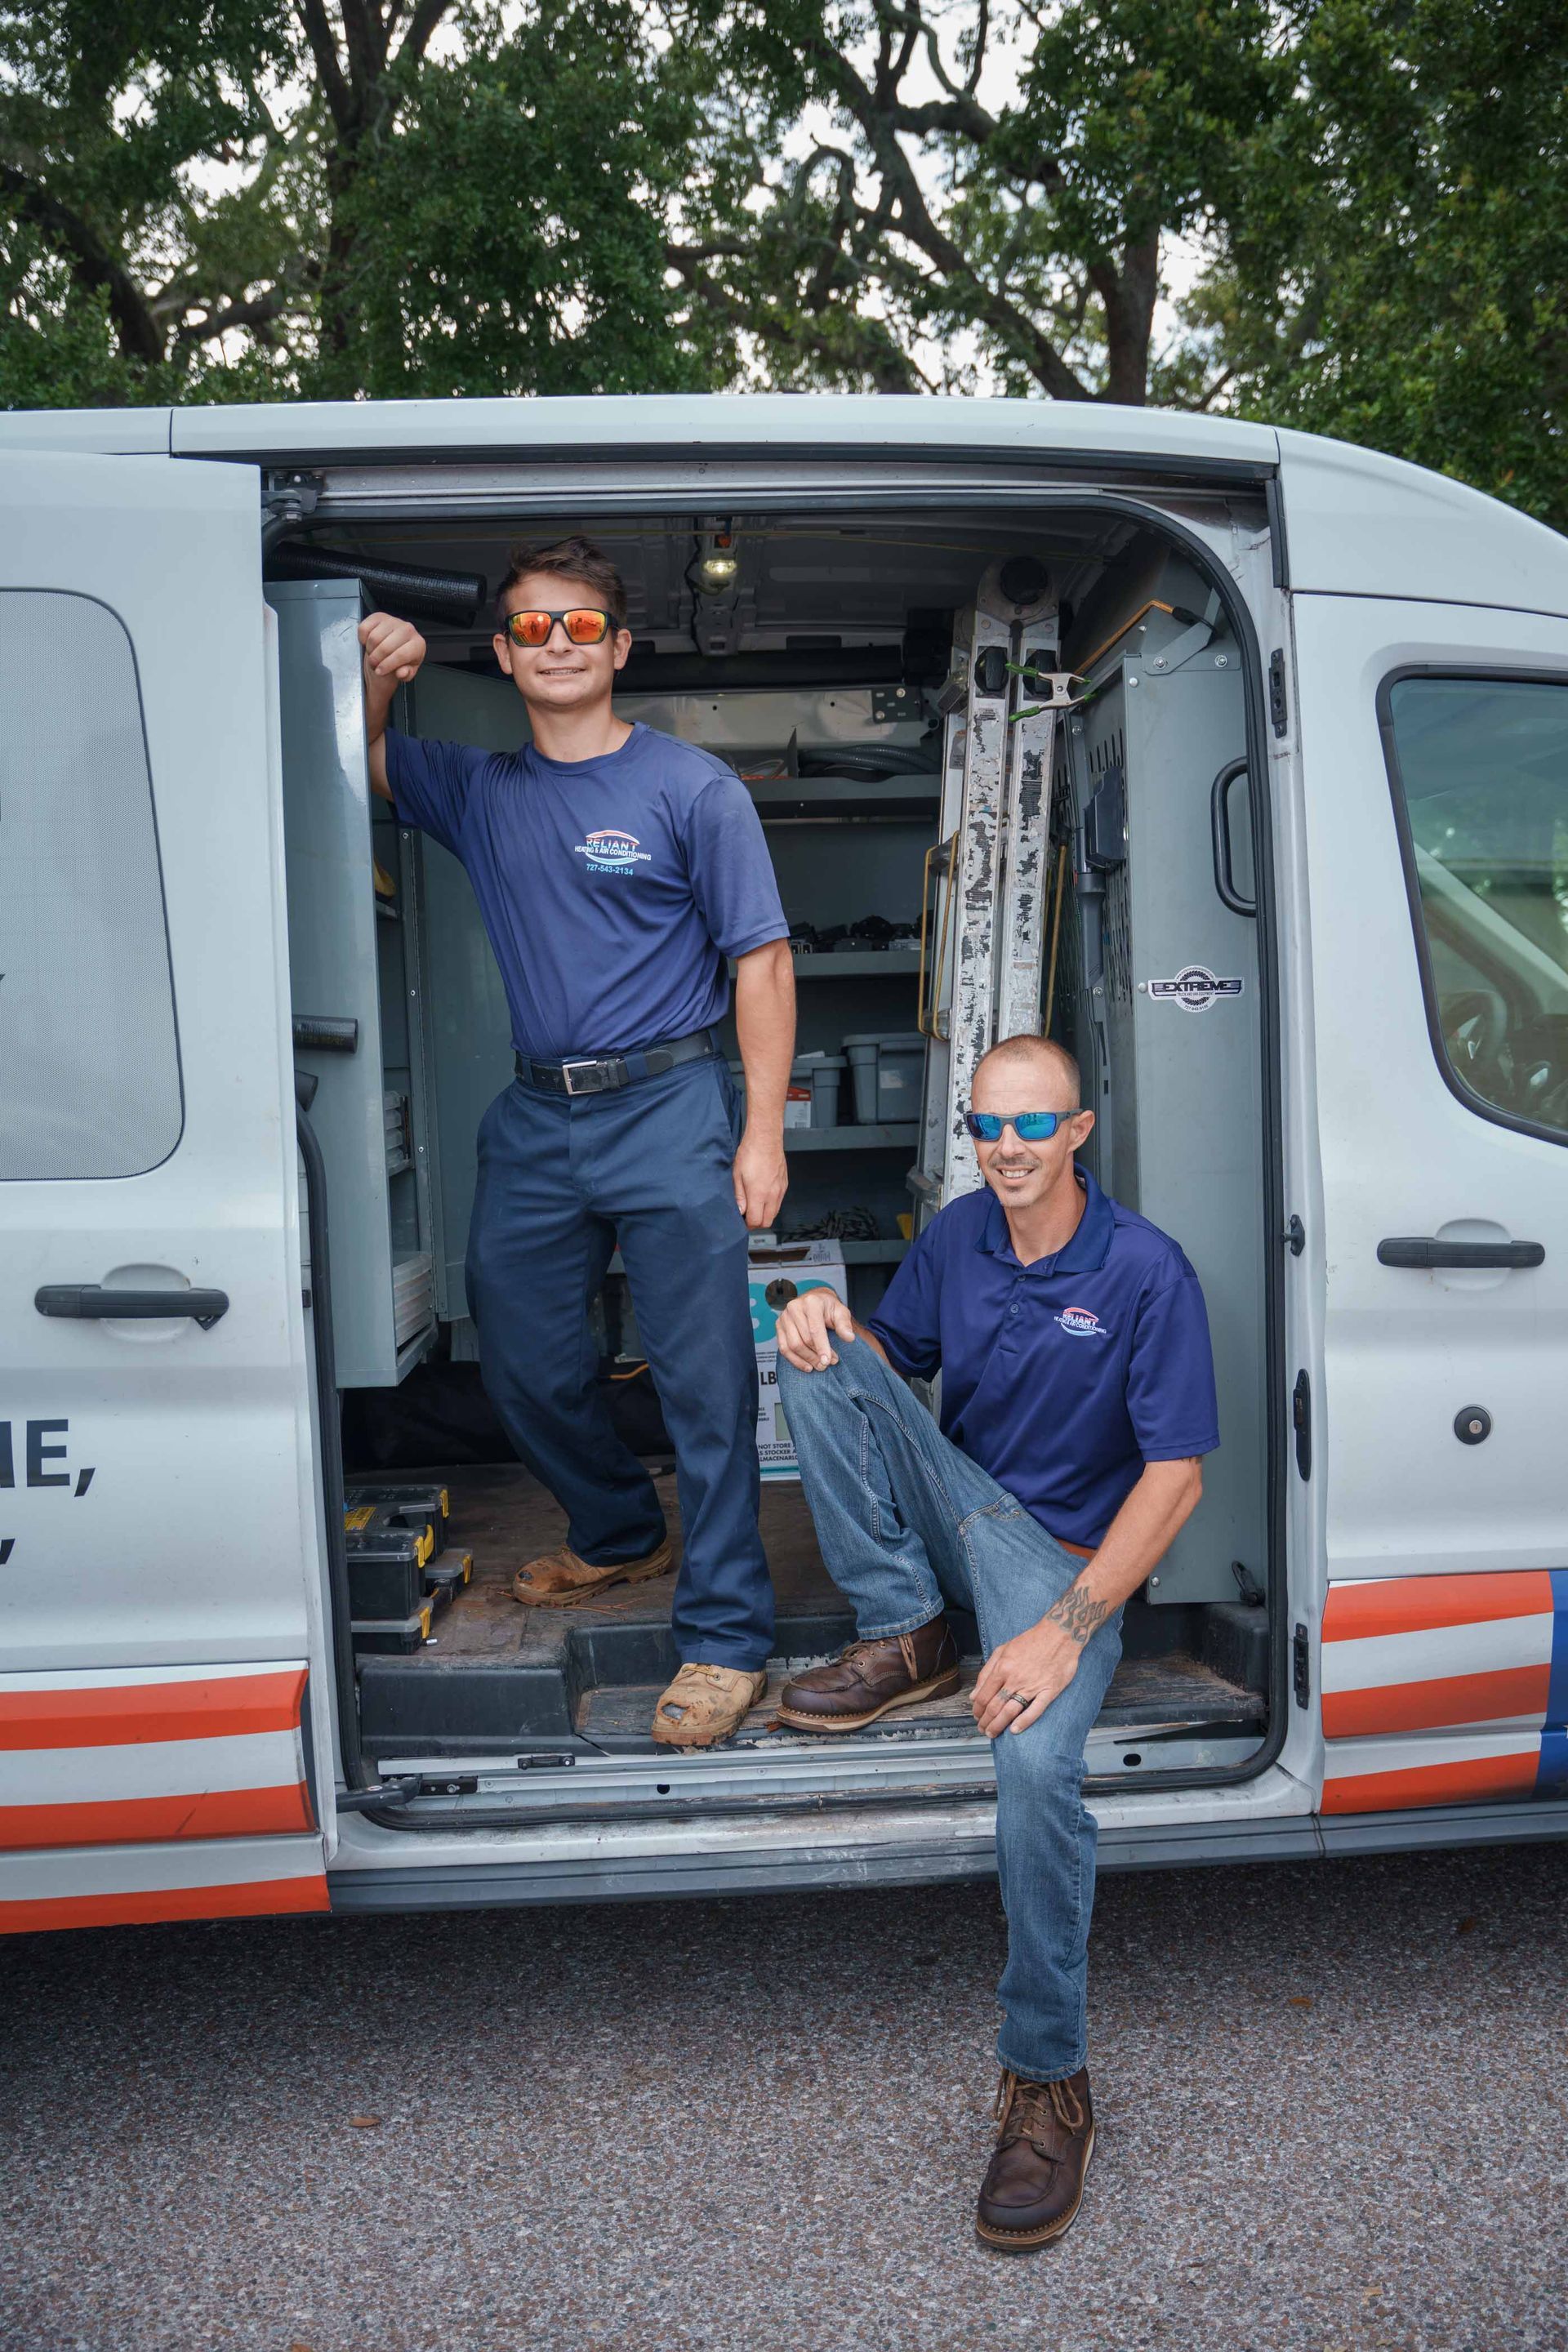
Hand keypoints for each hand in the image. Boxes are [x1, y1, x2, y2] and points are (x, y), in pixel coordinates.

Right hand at [359, 611, 426, 687]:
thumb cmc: (401, 662)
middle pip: (385, 647)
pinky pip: (364, 628)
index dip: (387, 665)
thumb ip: (406, 674)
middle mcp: (408, 629)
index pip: (400, 655)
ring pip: (374, 638)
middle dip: (376, 660)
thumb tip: (401, 672)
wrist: (393, 650)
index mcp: (418, 644)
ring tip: (373, 655)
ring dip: (370, 650)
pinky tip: (368, 643)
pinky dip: (363, 638)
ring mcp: (393, 621)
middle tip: (375, 665)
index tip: (380, 671)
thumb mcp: (406, 672)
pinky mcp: (379, 616)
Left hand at [732, 1123, 786, 1231]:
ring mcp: (780, 1190)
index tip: (741, 1220)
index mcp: (759, 1194)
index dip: (747, 1224)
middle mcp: (772, 1195)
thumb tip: (740, 1211)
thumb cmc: (750, 1153)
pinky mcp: (784, 1184)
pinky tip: (762, 1195)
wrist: (766, 1138)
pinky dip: (771, 1204)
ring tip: (754, 1205)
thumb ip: (739, 1196)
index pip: (756, 1221)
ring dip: (764, 1214)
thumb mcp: (737, 1175)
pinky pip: (779, 1202)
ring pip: (775, 1213)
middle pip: (767, 1221)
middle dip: (756, 1222)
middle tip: (747, 1215)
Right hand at [775, 1287, 856, 1371]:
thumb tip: (849, 1338)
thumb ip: (845, 1324)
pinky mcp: (778, 1326)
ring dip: (806, 1359)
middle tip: (827, 1364)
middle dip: (816, 1355)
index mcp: (811, 1302)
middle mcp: (794, 1307)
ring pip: (792, 1345)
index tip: (828, 1361)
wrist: (814, 1300)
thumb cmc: (828, 1308)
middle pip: (803, 1339)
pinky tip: (807, 1366)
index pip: (815, 1329)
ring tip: (819, 1366)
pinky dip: (795, 1360)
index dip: (822, 1347)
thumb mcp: (841, 1312)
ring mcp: (784, 1316)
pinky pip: (783, 1348)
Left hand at [972, 1615, 1083, 1737]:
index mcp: (1003, 1668)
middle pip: (994, 1706)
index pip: (984, 1695)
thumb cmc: (1031, 1641)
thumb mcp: (1003, 1650)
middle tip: (982, 1728)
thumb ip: (987, 1672)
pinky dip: (1024, 1722)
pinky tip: (1014, 1730)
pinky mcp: (1049, 1691)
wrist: (1059, 1634)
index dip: (977, 1709)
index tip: (976, 1716)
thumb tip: (975, 1693)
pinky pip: (1035, 1710)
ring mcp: (1032, 1686)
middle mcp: (1015, 1679)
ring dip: (998, 1725)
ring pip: (1010, 1711)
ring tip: (993, 1733)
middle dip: (985, 1721)